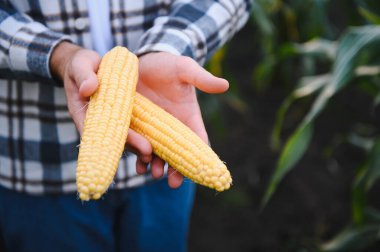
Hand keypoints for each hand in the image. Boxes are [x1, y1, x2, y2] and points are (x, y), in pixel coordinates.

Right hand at [49, 42, 153, 169]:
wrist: (87, 65)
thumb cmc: (80, 65)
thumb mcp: (80, 65)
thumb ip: (84, 75)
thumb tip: (89, 88)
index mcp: (83, 112)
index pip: (95, 130)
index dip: (109, 138)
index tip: (124, 143)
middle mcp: (97, 121)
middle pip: (114, 137)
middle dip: (131, 145)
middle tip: (148, 151)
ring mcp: (109, 120)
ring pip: (124, 136)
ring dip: (138, 145)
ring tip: (153, 153)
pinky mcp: (120, 115)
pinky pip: (131, 127)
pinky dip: (141, 134)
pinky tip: (156, 142)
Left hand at [136, 52, 228, 187]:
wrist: (143, 61)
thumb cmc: (168, 65)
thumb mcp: (185, 70)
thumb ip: (202, 79)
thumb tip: (225, 85)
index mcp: (188, 118)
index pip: (198, 141)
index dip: (201, 157)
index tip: (200, 172)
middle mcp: (172, 128)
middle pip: (178, 155)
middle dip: (176, 170)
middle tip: (173, 182)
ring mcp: (154, 129)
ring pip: (158, 154)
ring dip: (157, 166)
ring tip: (153, 172)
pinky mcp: (137, 126)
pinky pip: (140, 146)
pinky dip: (140, 156)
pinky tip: (139, 163)